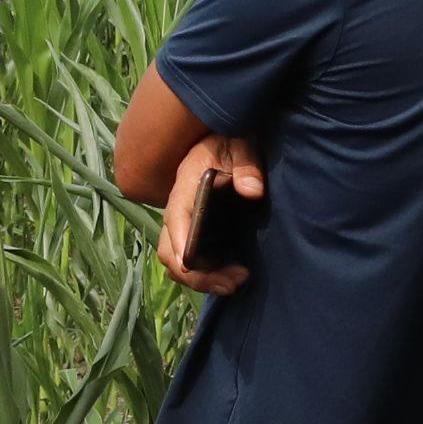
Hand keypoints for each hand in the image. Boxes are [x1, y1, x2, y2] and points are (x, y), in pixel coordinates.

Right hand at [158, 134, 264, 295]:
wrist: (222, 139)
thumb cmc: (230, 140)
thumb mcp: (241, 146)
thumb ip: (247, 166)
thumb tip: (254, 191)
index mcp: (185, 185)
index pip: (175, 216)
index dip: (179, 242)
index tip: (190, 265)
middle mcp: (178, 208)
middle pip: (169, 249)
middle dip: (195, 274)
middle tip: (231, 284)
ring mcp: (183, 222)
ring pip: (177, 260)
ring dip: (201, 279)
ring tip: (235, 284)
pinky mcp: (194, 232)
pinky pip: (190, 259)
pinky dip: (205, 274)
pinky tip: (232, 275)